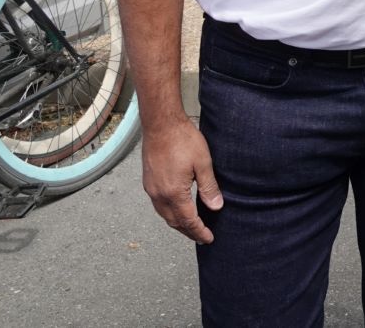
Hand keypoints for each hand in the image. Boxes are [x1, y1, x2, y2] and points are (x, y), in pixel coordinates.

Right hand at [141, 116, 221, 243]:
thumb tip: (216, 207)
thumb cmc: (183, 140)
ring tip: (191, 227)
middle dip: (189, 231)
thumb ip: (209, 187)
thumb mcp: (203, 163)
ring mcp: (151, 189)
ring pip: (164, 215)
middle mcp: (159, 195)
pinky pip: (159, 205)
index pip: (188, 220)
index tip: (208, 239)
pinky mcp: (148, 182)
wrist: (160, 124)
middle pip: (174, 222)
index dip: (199, 231)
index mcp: (173, 193)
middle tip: (202, 236)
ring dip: (178, 223)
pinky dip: (170, 213)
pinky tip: (177, 209)